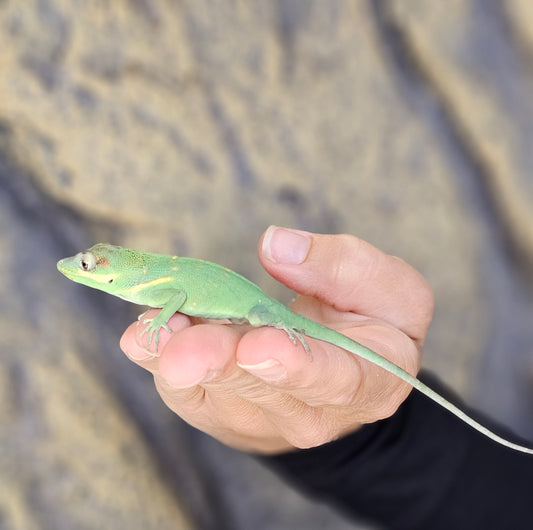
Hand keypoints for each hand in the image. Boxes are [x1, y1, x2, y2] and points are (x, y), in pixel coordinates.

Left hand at [120, 226, 433, 452]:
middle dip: (220, 364)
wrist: (338, 373)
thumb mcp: (388, 288)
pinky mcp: (219, 408)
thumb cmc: (369, 321)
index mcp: (365, 382)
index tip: (259, 342)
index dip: (294, 365)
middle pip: (259, 390)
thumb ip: (345, 266)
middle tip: (184, 345)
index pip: (334, 380)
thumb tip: (277, 246)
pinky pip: (185, 391)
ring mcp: (258, 415)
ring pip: (213, 392)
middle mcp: (309, 412)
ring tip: (151, 331)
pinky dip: (159, 360)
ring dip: (177, 361)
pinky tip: (143, 335)